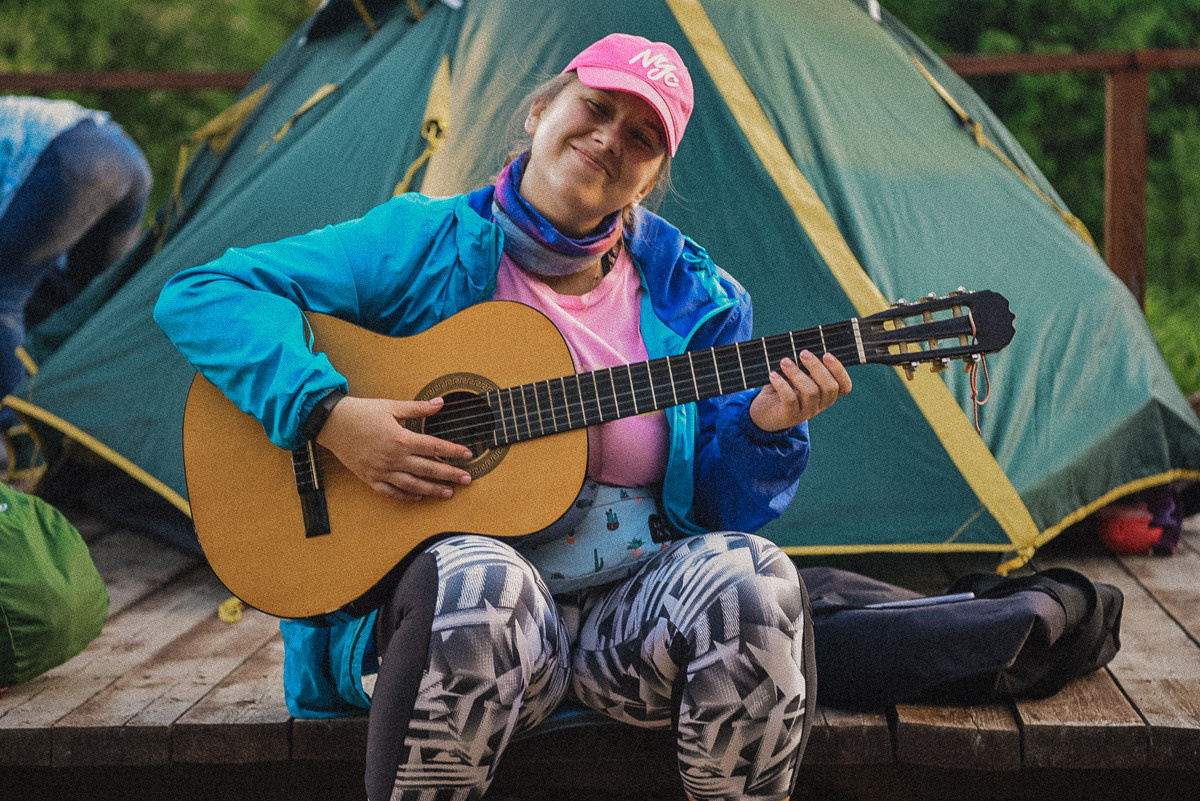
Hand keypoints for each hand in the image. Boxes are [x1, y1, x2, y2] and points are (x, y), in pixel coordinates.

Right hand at [315, 395, 472, 501]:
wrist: (331, 422)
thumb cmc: (361, 412)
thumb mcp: (391, 406)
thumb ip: (418, 408)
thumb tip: (440, 403)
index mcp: (401, 439)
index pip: (434, 447)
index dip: (453, 452)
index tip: (468, 455)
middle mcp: (393, 458)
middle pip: (428, 469)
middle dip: (450, 475)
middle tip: (468, 479)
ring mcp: (381, 470)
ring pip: (413, 484)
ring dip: (433, 490)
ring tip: (448, 493)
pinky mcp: (370, 477)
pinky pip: (391, 492)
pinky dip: (406, 496)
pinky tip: (418, 497)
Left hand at [749, 350, 851, 431]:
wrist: (765, 411)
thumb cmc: (785, 388)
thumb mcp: (798, 377)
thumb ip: (805, 366)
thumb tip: (804, 348)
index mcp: (827, 394)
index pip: (844, 387)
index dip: (839, 371)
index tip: (826, 354)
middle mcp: (820, 404)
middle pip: (829, 387)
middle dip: (817, 368)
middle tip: (803, 353)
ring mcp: (806, 412)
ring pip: (810, 392)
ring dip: (797, 374)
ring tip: (784, 362)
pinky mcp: (790, 416)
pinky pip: (790, 400)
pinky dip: (782, 385)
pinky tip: (774, 375)